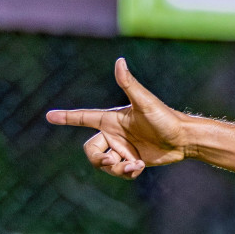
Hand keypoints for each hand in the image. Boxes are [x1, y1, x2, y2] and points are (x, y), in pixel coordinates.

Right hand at [45, 58, 189, 179]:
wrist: (185, 139)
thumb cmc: (166, 118)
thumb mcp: (145, 103)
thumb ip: (129, 84)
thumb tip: (120, 61)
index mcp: (112, 120)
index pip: (83, 117)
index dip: (66, 117)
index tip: (49, 116)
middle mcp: (115, 134)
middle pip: (90, 150)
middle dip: (98, 159)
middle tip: (114, 161)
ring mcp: (124, 148)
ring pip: (104, 164)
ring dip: (117, 168)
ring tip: (134, 165)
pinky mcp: (133, 161)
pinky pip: (120, 172)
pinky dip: (128, 172)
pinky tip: (140, 167)